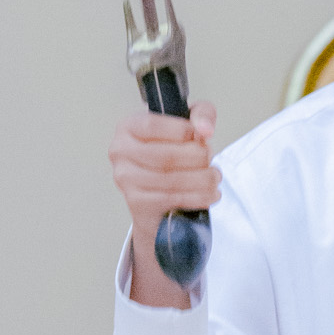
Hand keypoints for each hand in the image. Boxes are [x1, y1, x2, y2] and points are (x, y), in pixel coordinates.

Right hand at [109, 103, 220, 306]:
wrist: (163, 217)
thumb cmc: (177, 168)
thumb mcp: (189, 136)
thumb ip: (200, 117)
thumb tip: (204, 126)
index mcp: (129, 128)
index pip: (160, 122)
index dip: (188, 130)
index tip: (204, 137)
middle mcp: (119, 154)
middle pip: (170, 153)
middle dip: (199, 160)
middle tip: (212, 165)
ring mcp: (126, 182)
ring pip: (173, 177)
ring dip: (203, 180)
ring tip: (213, 183)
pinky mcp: (138, 207)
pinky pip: (172, 199)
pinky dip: (196, 198)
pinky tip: (207, 196)